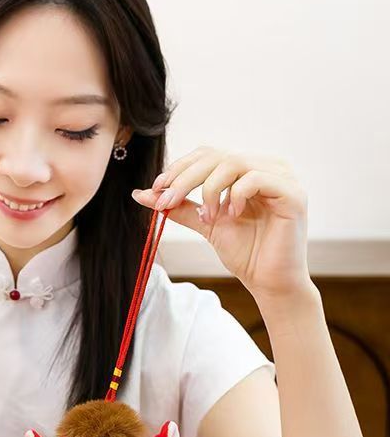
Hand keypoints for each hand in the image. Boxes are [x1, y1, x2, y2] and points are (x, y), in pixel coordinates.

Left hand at [132, 147, 313, 300]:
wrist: (268, 281)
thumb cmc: (244, 252)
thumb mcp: (205, 223)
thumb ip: (179, 206)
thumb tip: (143, 193)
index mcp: (246, 170)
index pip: (208, 154)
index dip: (180, 168)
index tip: (156, 189)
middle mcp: (266, 167)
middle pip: (217, 156)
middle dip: (185, 178)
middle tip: (167, 200)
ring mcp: (282, 177)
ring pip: (233, 163)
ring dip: (209, 189)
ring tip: (207, 217)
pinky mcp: (293, 193)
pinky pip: (256, 179)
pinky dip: (235, 196)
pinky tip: (231, 215)